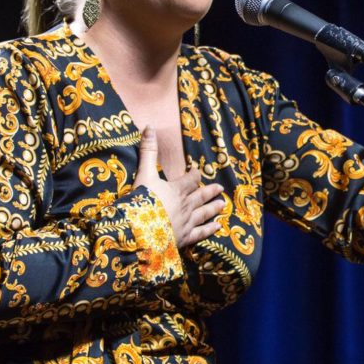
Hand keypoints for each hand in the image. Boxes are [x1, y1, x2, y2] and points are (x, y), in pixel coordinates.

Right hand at [136, 127, 225, 247]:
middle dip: (209, 191)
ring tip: (222, 204)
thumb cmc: (142, 200)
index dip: (195, 174)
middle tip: (220, 188)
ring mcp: (187, 222)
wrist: (141, 230)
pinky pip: (201, 233)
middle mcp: (186, 204)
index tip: (198, 171)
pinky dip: (209, 229)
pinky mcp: (185, 237)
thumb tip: (149, 126)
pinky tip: (218, 227)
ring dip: (213, 208)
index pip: (190, 179)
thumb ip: (148, 151)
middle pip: (201, 196)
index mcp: (177, 189)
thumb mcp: (144, 173)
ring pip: (204, 213)